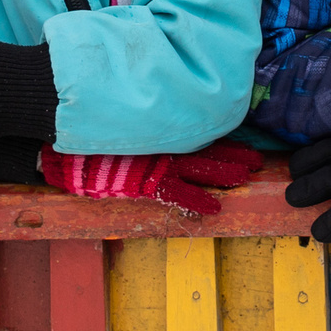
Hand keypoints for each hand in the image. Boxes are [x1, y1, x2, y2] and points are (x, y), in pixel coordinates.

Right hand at [39, 141, 262, 216]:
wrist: (71, 149)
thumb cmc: (95, 140)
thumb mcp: (125, 127)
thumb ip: (144, 129)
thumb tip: (157, 123)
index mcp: (164, 132)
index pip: (201, 134)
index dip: (223, 140)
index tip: (243, 142)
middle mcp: (167, 145)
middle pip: (210, 149)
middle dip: (235, 156)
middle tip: (258, 160)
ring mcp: (160, 163)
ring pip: (204, 168)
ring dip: (227, 173)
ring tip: (247, 177)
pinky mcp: (149, 183)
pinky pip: (180, 193)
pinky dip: (198, 201)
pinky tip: (216, 207)